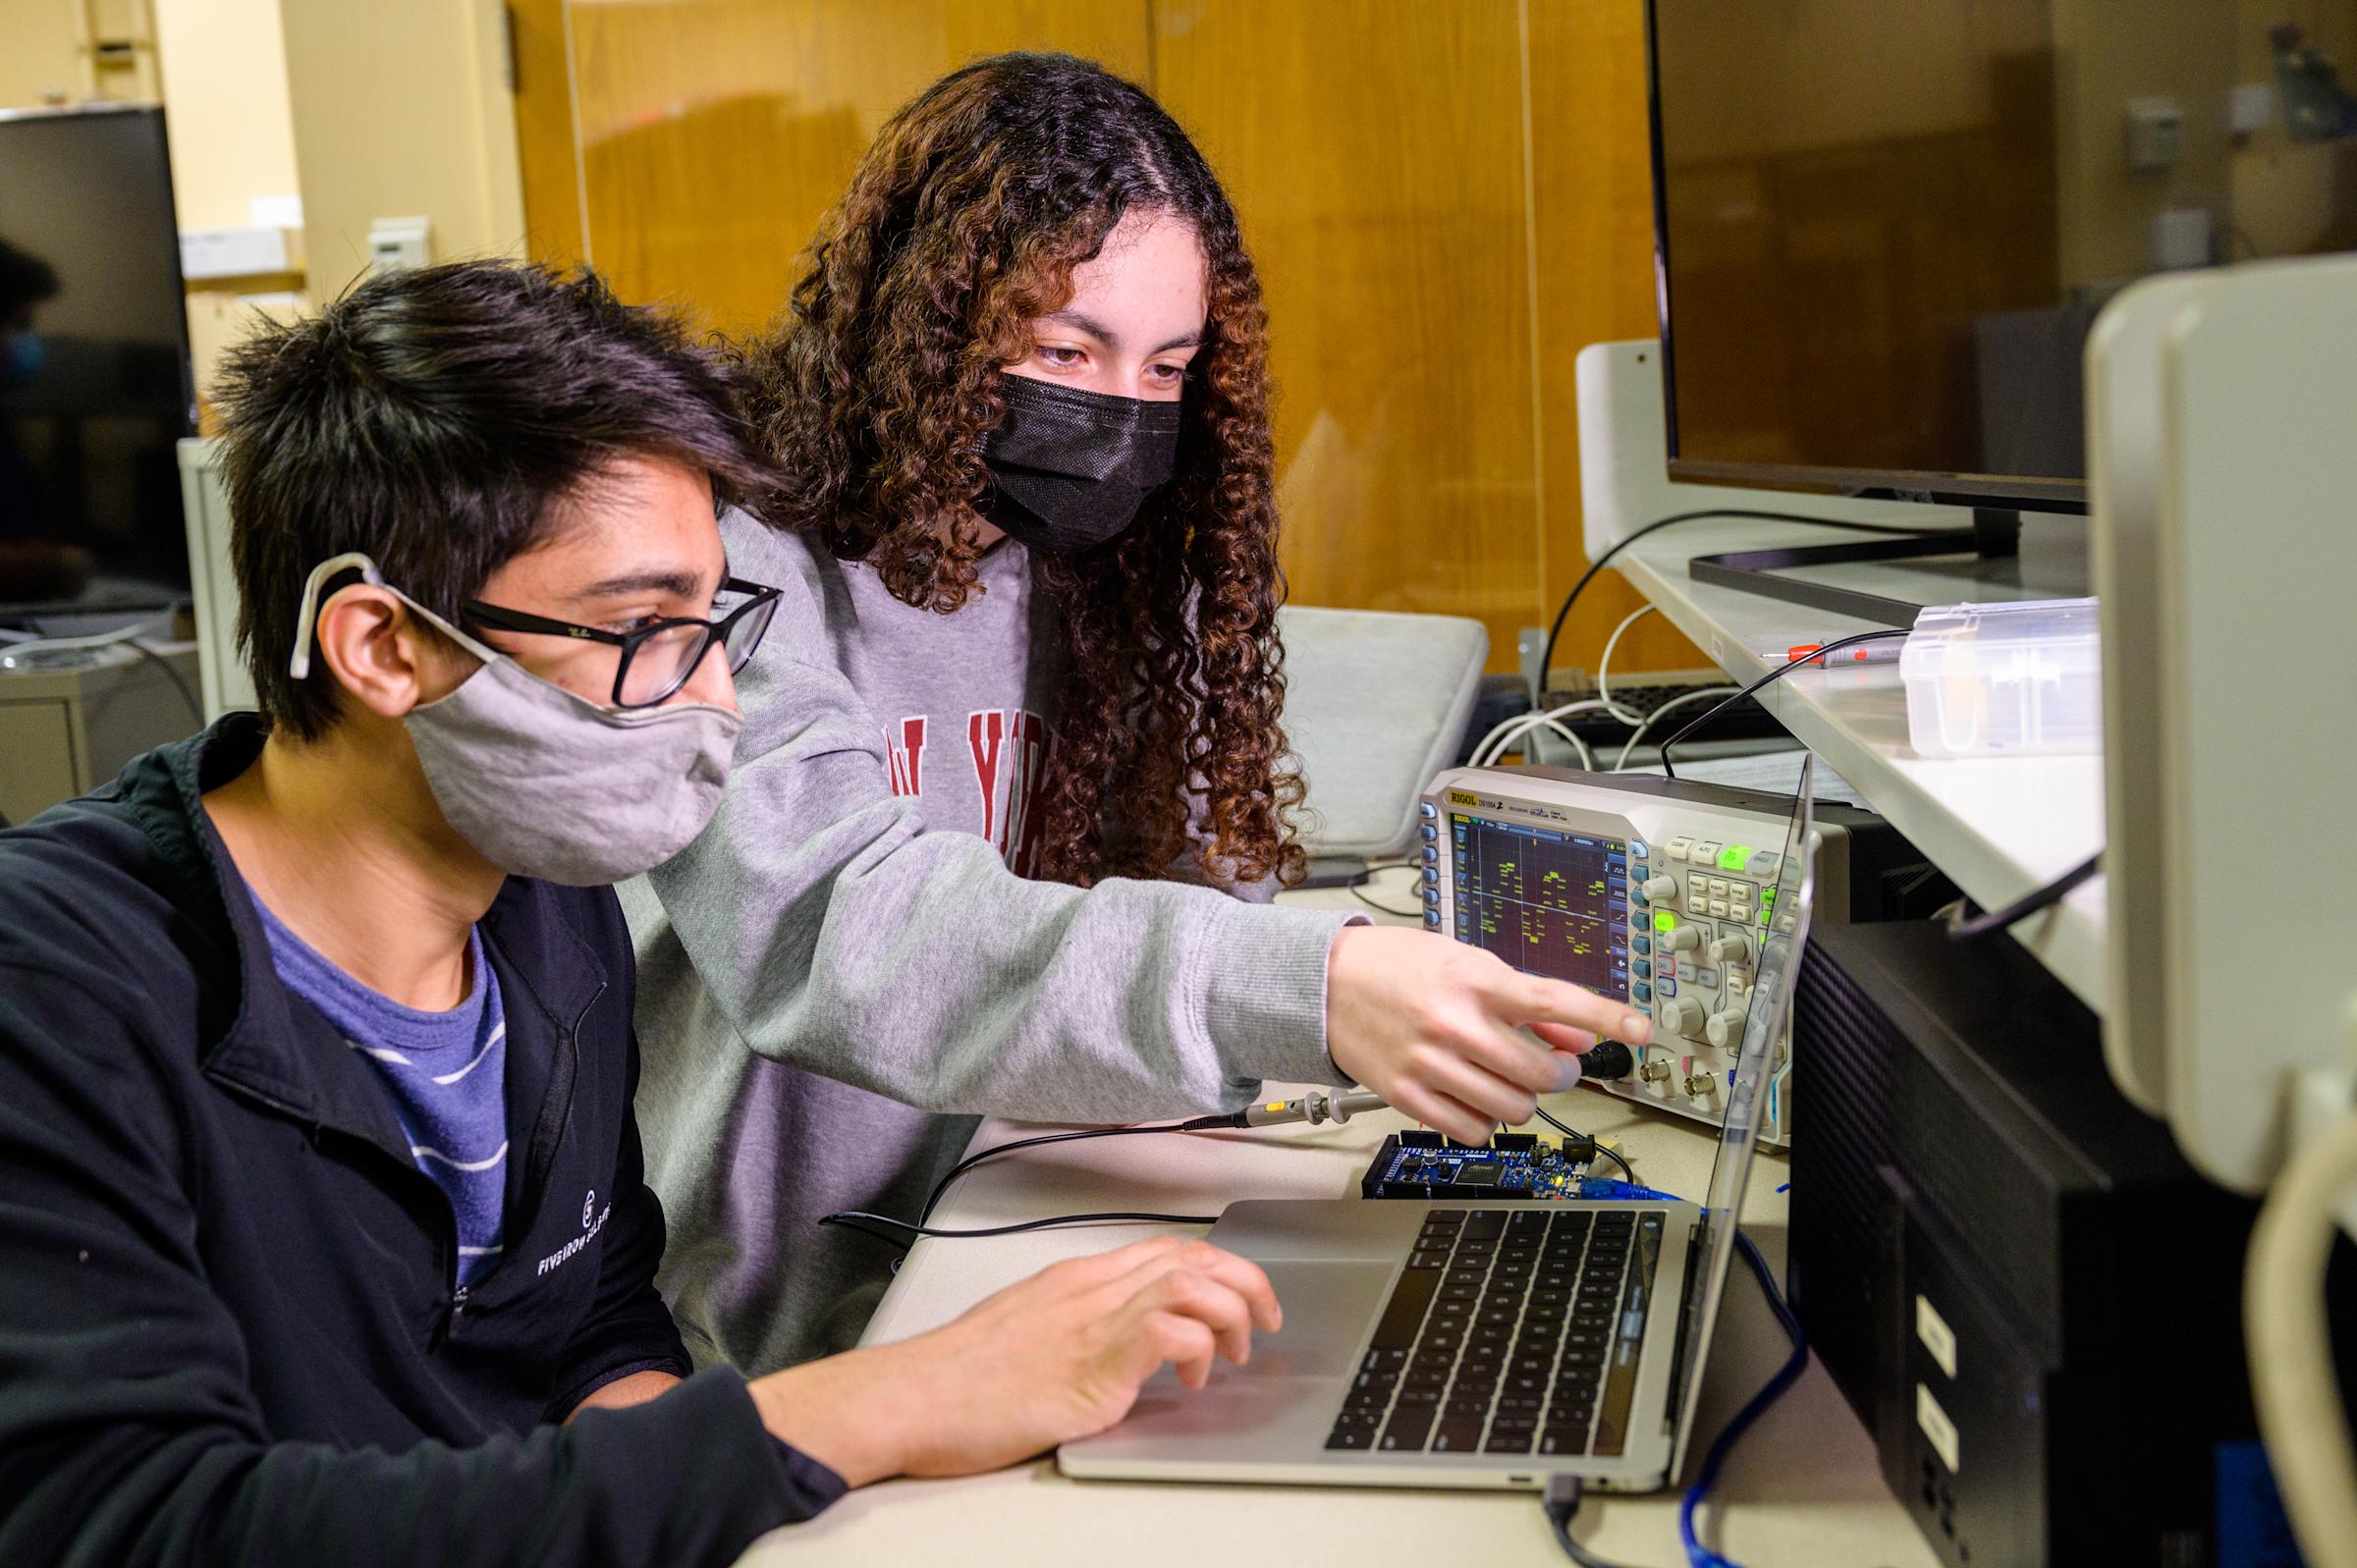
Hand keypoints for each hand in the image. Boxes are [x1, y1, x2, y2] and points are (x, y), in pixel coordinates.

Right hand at [745, 1236, 1279, 1484]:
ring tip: (1234, 1354)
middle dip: (1243, 1281)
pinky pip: (1168, 1334)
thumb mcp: (1022, 1330)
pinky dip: (1195, 1350)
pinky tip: (1191, 1380)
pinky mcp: (1093, 1365)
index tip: (1238, 1293)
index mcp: (1074, 1280)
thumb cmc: (953, 1378)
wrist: (910, 1397)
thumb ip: (1070, 1326)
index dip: (1216, 1266)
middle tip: (1263, 1320)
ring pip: (1191, 1284)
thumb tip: (1105, 1345)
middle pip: (1191, 1256)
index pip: (1165, 1248)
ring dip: (1229, 1314)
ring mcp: (1092, 1323)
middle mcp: (1089, 1290)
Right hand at [1323, 925, 1651, 1144]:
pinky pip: (1473, 1130)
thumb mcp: (1468, 964)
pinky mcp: (1407, 1096)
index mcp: (1474, 980)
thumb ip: (1524, 1001)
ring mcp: (1430, 1064)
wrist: (1326, 983)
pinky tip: (1475, 1097)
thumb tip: (1577, 1034)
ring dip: (1523, 1098)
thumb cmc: (1399, 966)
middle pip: (1541, 1071)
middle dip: (1558, 1072)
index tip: (1642, 1028)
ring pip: (1514, 1107)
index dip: (1606, 1014)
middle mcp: (1455, 1023)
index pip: (1555, 1000)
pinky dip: (1486, 1121)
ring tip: (1507, 1079)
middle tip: (1551, 1063)